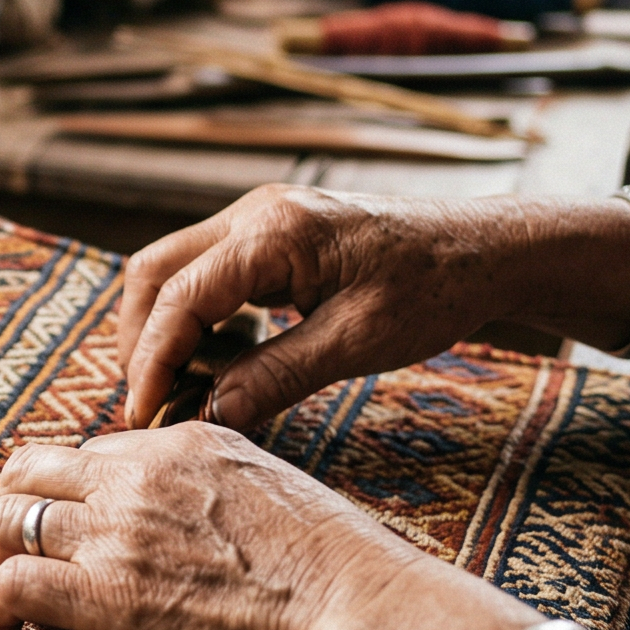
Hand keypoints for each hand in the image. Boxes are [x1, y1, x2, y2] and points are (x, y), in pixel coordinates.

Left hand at [0, 425, 537, 629]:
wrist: (357, 615)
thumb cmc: (344, 576)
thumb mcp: (277, 496)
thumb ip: (221, 497)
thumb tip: (199, 534)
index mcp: (187, 444)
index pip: (96, 453)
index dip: (73, 494)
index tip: (75, 531)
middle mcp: (139, 476)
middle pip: (31, 470)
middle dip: (14, 509)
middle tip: (16, 552)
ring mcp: (113, 532)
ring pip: (6, 522)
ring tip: (4, 597)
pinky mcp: (98, 594)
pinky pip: (7, 584)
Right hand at [115, 185, 629, 430]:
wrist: (486, 251)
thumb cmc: (434, 290)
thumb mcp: (356, 343)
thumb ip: (276, 376)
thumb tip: (211, 415)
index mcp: (274, 232)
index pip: (180, 296)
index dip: (153, 360)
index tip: (143, 414)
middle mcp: (255, 214)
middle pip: (155, 272)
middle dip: (143, 340)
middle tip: (153, 401)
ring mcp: (260, 220)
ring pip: (175, 270)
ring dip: (169, 330)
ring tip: (190, 387)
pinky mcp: (271, 236)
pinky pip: (209, 274)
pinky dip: (201, 319)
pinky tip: (229, 360)